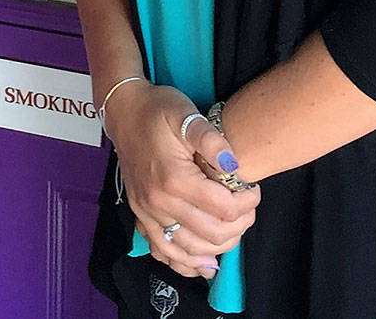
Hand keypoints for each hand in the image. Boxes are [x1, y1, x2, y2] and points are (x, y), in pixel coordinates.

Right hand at [108, 83, 257, 278]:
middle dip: (239, 225)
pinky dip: (186, 263)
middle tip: (248, 208)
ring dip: (218, 247)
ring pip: (189, 250)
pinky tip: (203, 263)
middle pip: (211, 234)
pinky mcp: (141, 216)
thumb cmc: (156, 110)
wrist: (123, 112)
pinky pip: (163, 252)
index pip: (223, 208)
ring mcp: (147, 213)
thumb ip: (211, 139)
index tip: (252, 188)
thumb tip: (233, 166)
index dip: (247, 202)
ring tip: (233, 231)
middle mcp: (159, 202)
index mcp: (174, 179)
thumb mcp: (185, 114)